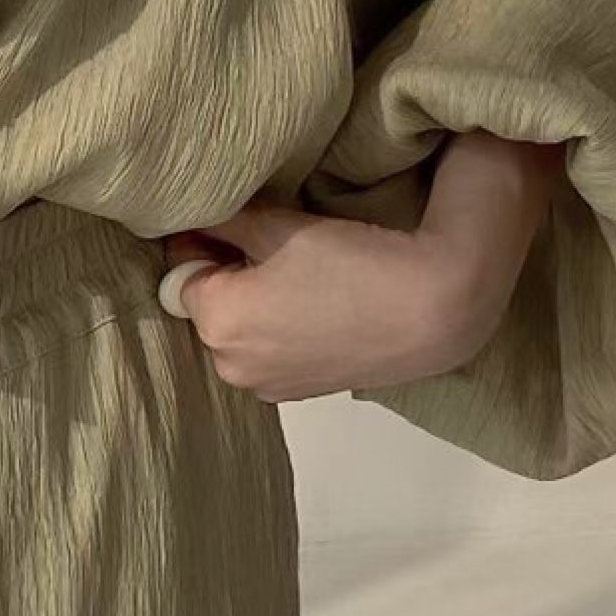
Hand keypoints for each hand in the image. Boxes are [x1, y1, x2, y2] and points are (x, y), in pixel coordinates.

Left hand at [157, 199, 511, 401]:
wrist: (435, 308)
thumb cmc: (351, 259)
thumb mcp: (277, 225)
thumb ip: (222, 222)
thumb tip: (187, 220)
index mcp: (215, 322)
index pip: (180, 274)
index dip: (205, 245)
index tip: (238, 228)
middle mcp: (229, 366)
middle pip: (207, 309)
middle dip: (229, 278)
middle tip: (276, 249)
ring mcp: (266, 387)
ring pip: (239, 334)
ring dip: (254, 307)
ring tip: (303, 278)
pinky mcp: (301, 395)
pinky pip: (270, 355)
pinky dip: (281, 332)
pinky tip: (320, 307)